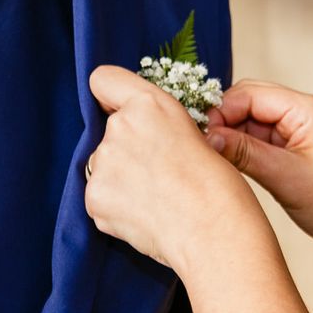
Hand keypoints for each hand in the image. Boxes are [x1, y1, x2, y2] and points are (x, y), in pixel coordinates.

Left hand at [85, 65, 265, 274]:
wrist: (216, 233)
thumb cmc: (217, 188)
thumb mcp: (195, 136)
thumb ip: (158, 127)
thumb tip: (142, 136)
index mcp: (149, 104)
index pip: (103, 80)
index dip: (110, 96)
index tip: (118, 109)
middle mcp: (120, 126)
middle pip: (109, 132)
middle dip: (127, 150)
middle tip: (161, 175)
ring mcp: (103, 162)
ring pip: (105, 167)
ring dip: (122, 181)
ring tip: (157, 200)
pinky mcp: (94, 196)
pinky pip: (99, 197)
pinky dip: (116, 208)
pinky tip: (145, 217)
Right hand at [206, 81, 312, 268]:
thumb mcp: (286, 179)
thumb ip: (244, 153)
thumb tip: (207, 136)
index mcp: (312, 109)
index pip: (253, 93)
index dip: (223, 111)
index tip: (202, 136)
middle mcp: (311, 111)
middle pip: (253, 101)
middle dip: (227, 121)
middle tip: (205, 147)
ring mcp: (307, 130)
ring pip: (257, 121)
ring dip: (236, 137)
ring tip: (217, 160)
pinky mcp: (303, 148)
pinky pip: (267, 139)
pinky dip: (249, 149)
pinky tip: (234, 165)